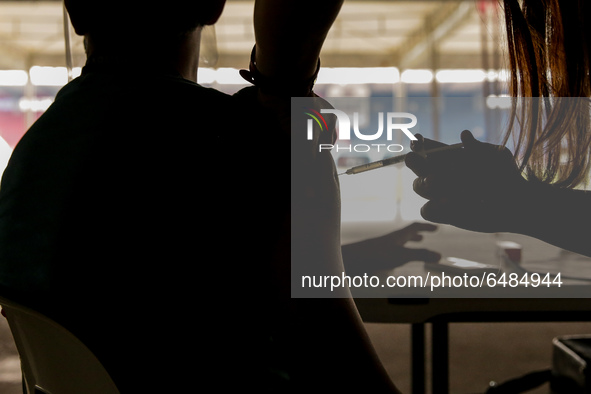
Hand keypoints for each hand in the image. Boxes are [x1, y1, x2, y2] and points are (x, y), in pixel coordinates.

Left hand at [342, 222, 440, 273]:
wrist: (348, 260)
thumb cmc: (373, 255)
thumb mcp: (400, 256)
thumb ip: (419, 255)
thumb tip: (439, 255)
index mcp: (396, 236)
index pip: (414, 227)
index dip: (426, 227)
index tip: (437, 228)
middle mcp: (388, 240)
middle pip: (404, 235)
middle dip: (416, 236)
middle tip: (424, 238)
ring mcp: (380, 248)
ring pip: (396, 244)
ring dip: (406, 245)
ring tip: (411, 248)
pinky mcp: (372, 257)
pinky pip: (388, 253)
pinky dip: (396, 255)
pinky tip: (393, 263)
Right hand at [405, 130, 527, 232]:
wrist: (517, 202)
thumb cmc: (507, 174)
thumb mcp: (498, 156)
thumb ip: (479, 147)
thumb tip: (464, 134)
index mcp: (449, 156)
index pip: (426, 147)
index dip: (418, 143)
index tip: (418, 140)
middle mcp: (440, 173)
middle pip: (416, 165)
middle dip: (414, 161)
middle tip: (414, 158)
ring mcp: (439, 194)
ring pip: (418, 186)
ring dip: (424, 183)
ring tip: (436, 181)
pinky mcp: (443, 214)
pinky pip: (426, 211)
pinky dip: (434, 207)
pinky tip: (449, 202)